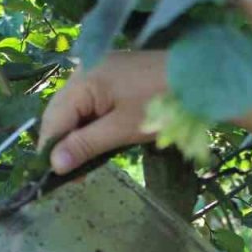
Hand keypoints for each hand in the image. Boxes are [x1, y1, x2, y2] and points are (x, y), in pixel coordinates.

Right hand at [39, 51, 166, 174]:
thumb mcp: (121, 129)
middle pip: (59, 114)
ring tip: (85, 163)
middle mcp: (82, 72)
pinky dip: (90, 123)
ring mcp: (96, 71)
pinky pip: (89, 102)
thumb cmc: (161, 103)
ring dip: (77, 136)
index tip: (56, 179)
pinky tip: (98, 141)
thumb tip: (54, 165)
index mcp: (81, 81)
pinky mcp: (110, 76)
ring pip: (74, 110)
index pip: (53, 121)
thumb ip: (85, 145)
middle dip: (62, 144)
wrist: (199, 76)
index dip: (51, 151)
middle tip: (74, 175)